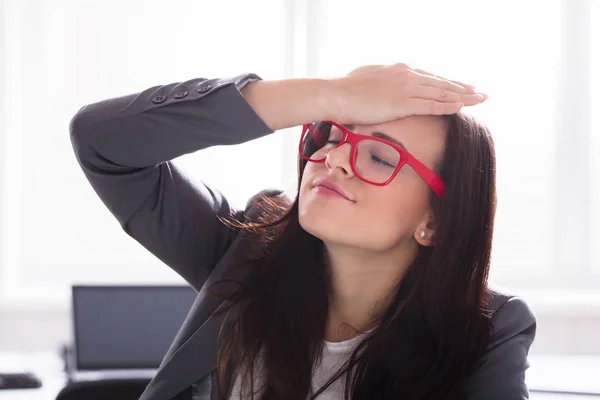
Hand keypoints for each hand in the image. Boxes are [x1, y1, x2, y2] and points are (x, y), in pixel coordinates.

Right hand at [325, 63, 486, 124]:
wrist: (336, 94)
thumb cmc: (347, 88)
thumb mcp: (368, 78)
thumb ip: (382, 80)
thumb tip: (382, 84)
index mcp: (400, 69)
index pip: (430, 77)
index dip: (448, 83)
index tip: (462, 86)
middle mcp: (407, 75)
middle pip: (441, 83)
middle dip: (463, 88)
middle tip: (480, 93)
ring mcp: (406, 88)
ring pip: (441, 93)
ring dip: (462, 97)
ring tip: (479, 100)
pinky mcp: (402, 103)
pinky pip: (431, 105)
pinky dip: (447, 106)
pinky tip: (461, 108)